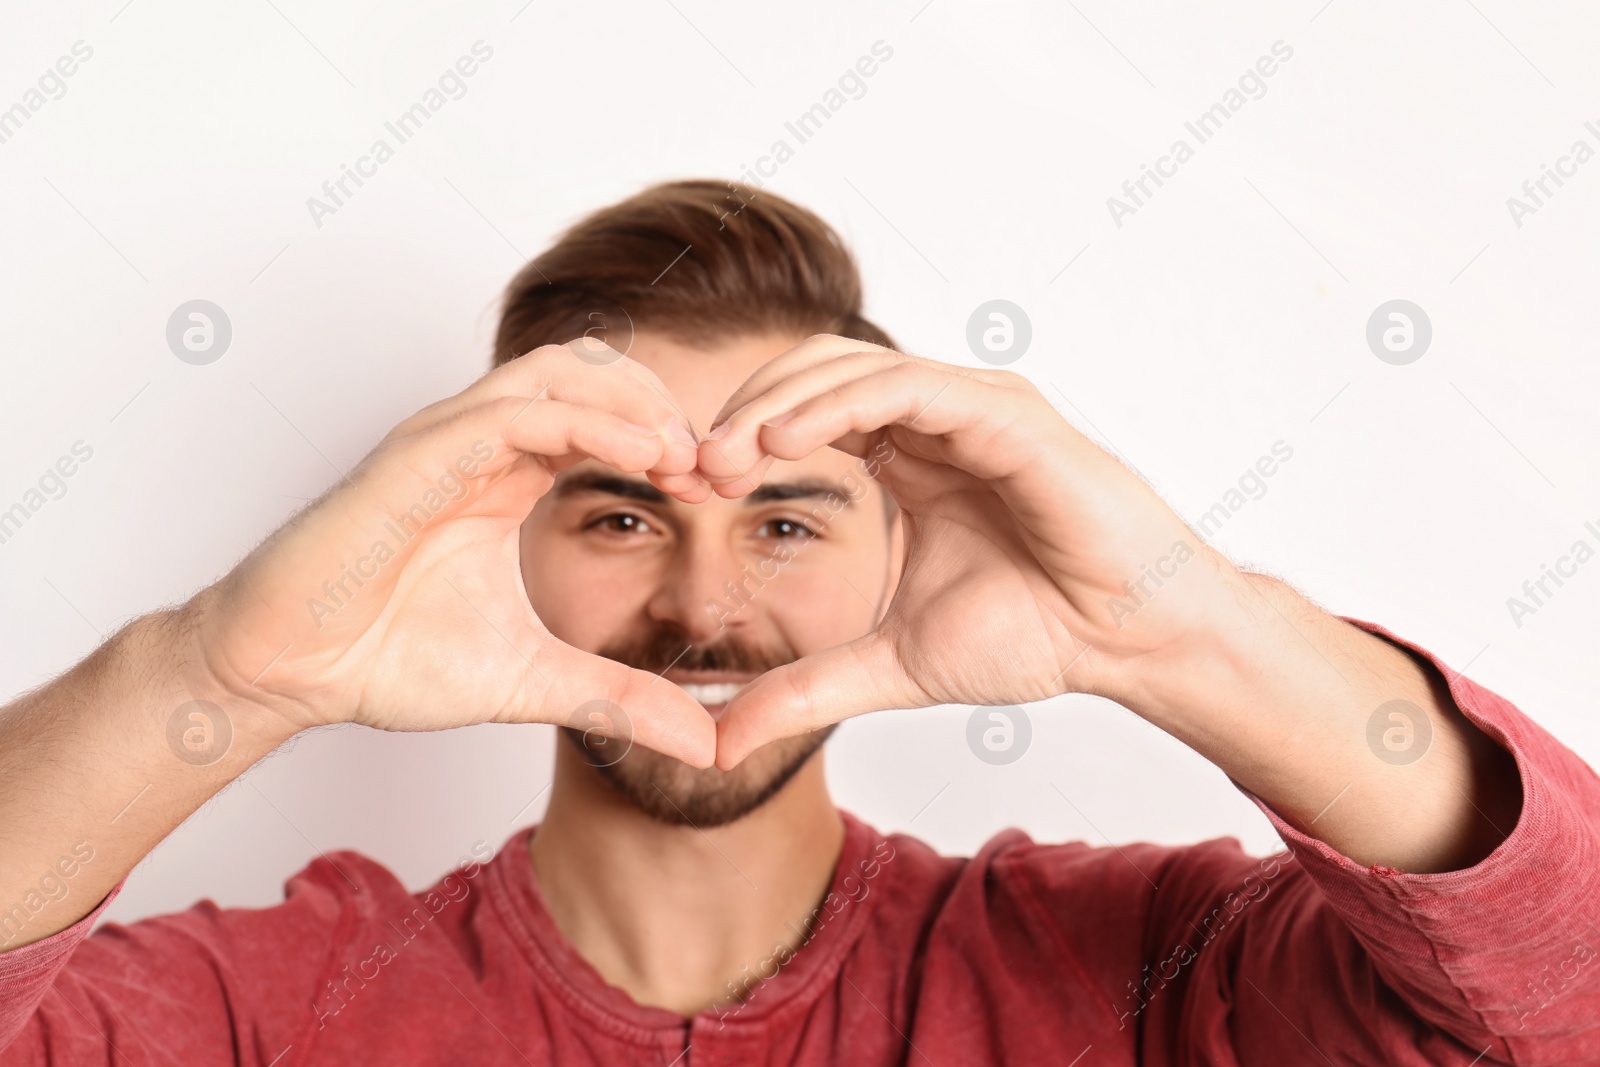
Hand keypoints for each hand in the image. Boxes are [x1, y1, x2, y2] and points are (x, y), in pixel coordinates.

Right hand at [186, 343, 717, 766]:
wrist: (289, 672)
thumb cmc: (389, 658)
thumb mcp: (538, 681)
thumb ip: (621, 701)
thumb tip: (708, 745)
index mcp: (509, 476)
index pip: (607, 418)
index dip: (671, 442)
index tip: (721, 492)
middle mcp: (482, 444)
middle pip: (593, 372)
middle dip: (664, 407)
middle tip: (717, 467)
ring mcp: (447, 441)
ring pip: (558, 371)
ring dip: (634, 403)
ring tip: (686, 456)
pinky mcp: (416, 456)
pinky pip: (512, 412)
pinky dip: (585, 422)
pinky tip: (641, 458)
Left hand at [698, 335, 1254, 766]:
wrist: (1130, 644)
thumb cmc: (1036, 635)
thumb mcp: (889, 666)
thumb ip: (805, 690)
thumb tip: (717, 743)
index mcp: (907, 456)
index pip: (801, 414)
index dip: (735, 441)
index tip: (681, 490)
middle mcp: (933, 418)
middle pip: (811, 373)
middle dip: (740, 412)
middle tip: (687, 470)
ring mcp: (970, 407)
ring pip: (849, 365)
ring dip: (774, 402)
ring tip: (722, 457)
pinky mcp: (1005, 414)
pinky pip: (906, 387)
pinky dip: (838, 403)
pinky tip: (784, 443)